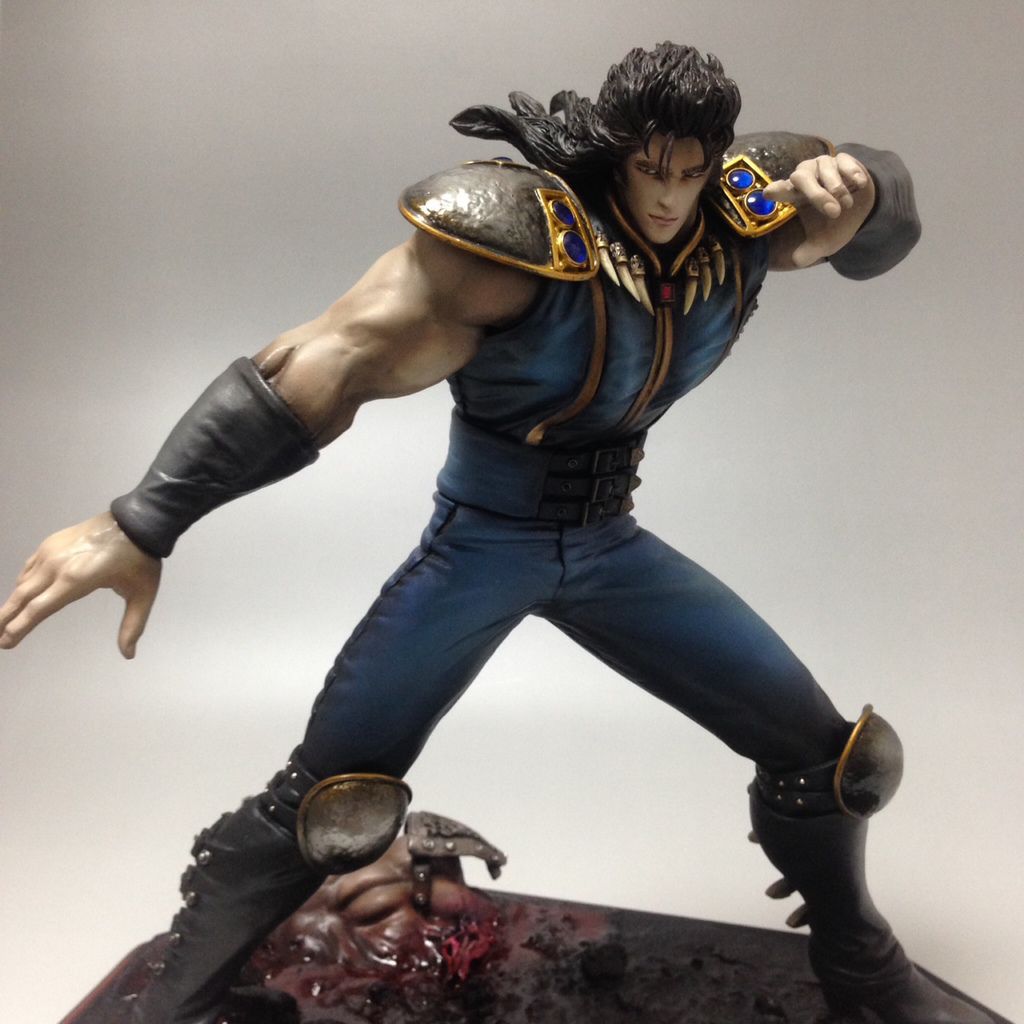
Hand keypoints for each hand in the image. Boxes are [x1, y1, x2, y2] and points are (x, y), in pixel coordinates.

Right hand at [0, 511, 160, 657]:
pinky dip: (22, 582)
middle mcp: (57, 566)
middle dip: (6, 618)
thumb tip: (128, 655)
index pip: (40, 609)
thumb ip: (133, 625)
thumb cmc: (141, 559)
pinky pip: (29, 566)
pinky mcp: (51, 542)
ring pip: (24, 582)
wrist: (138, 520)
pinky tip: (21, 593)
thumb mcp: (143, 595)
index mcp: (76, 580)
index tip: (5, 643)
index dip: (21, 627)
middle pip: (24, 597)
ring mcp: (51, 552)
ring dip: (12, 602)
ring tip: (3, 620)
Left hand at [765, 152, 875, 268]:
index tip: (769, 193)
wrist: (862, 210)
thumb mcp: (822, 243)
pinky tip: (859, 184)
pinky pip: (844, 161)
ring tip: (847, 205)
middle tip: (833, 212)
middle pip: (801, 177)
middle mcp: (805, 177)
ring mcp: (823, 165)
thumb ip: (808, 252)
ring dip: (837, 188)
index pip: (780, 190)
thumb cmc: (835, 224)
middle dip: (817, 195)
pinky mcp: (843, 159)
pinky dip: (852, 173)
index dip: (775, 190)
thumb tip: (797, 260)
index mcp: (795, 195)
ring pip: (825, 169)